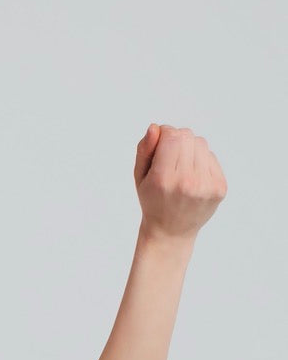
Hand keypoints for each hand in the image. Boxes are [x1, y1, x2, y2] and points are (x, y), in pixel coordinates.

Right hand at [134, 124, 227, 242]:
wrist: (171, 231)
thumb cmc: (153, 200)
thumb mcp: (140, 177)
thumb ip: (144, 150)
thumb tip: (156, 128)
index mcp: (163, 179)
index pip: (172, 136)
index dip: (165, 133)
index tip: (160, 142)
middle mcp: (187, 182)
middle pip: (187, 136)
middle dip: (177, 140)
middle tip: (170, 157)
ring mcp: (206, 186)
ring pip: (201, 144)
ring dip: (190, 149)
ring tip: (182, 168)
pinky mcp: (219, 188)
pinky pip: (211, 157)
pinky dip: (202, 161)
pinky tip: (193, 176)